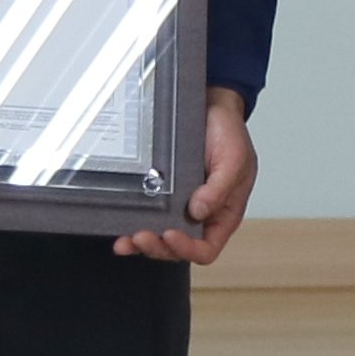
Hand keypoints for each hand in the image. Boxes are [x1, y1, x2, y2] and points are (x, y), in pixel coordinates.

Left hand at [116, 90, 256, 264]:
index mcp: (223, 214)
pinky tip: (120, 228)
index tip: (171, 235)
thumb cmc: (230, 133)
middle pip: (178, 248)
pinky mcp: (162, 192)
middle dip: (158, 247)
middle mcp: (200, 214)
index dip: (187, 249)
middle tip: (142, 236)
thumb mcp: (234, 160)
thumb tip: (199, 211)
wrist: (212, 106)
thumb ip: (220, 189)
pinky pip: (147, 215)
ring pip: (159, 237)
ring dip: (141, 242)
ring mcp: (179, 205)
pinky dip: (132, 223)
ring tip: (127, 239)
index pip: (206, 248)